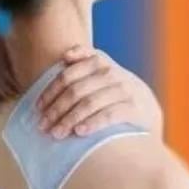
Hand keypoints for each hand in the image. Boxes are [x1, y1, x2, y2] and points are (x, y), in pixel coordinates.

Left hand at [36, 45, 162, 138]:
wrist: (150, 112)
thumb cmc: (116, 93)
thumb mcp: (105, 72)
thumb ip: (87, 60)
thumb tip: (65, 56)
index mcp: (100, 62)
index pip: (67, 75)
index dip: (50, 92)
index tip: (38, 108)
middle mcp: (112, 74)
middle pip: (75, 91)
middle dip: (56, 110)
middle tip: (43, 126)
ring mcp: (124, 90)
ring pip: (89, 104)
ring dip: (69, 120)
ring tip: (57, 133)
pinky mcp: (134, 108)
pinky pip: (108, 115)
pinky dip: (92, 123)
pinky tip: (79, 132)